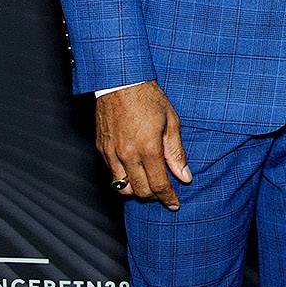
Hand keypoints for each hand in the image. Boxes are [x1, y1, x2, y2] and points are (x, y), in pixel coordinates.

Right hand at [96, 81, 190, 210]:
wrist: (120, 82)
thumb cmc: (149, 98)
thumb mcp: (171, 122)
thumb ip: (176, 152)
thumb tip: (184, 176)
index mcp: (148, 148)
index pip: (158, 185)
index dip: (168, 198)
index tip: (174, 204)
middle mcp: (127, 155)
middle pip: (139, 191)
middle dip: (153, 196)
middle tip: (164, 193)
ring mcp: (111, 153)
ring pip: (121, 187)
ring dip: (136, 191)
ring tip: (148, 185)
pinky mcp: (101, 149)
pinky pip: (111, 174)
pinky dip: (123, 178)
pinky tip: (134, 171)